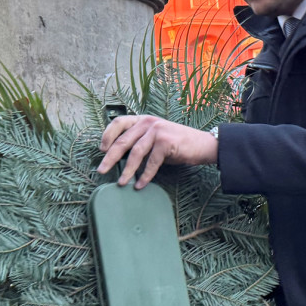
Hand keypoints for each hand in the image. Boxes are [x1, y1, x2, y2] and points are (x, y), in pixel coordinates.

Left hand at [98, 115, 218, 188]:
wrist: (204, 145)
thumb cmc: (179, 144)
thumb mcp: (156, 138)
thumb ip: (140, 142)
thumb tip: (120, 157)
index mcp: (144, 119)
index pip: (119, 122)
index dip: (107, 135)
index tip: (101, 150)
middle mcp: (149, 122)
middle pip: (123, 140)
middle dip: (110, 157)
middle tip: (101, 170)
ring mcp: (158, 131)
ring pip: (135, 153)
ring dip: (127, 170)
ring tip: (121, 182)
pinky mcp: (166, 142)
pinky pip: (151, 163)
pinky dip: (145, 176)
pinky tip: (140, 185)